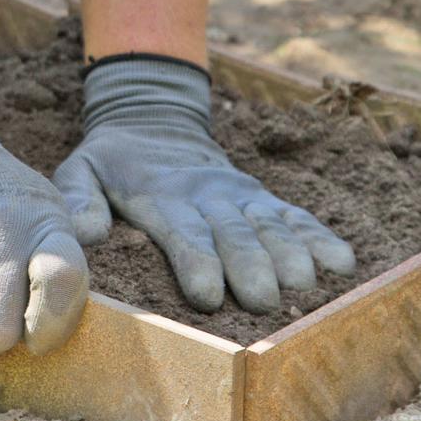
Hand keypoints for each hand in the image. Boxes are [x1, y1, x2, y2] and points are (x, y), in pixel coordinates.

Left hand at [53, 56, 353, 313]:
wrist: (153, 119)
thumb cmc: (112, 161)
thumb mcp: (80, 169)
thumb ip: (78, 198)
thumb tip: (84, 231)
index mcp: (161, 196)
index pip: (182, 230)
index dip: (196, 260)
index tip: (206, 293)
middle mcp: (208, 196)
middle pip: (234, 233)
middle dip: (249, 266)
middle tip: (263, 300)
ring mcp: (240, 195)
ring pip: (270, 225)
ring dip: (290, 255)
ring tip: (306, 287)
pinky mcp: (262, 196)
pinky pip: (296, 216)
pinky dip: (319, 237)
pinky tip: (342, 263)